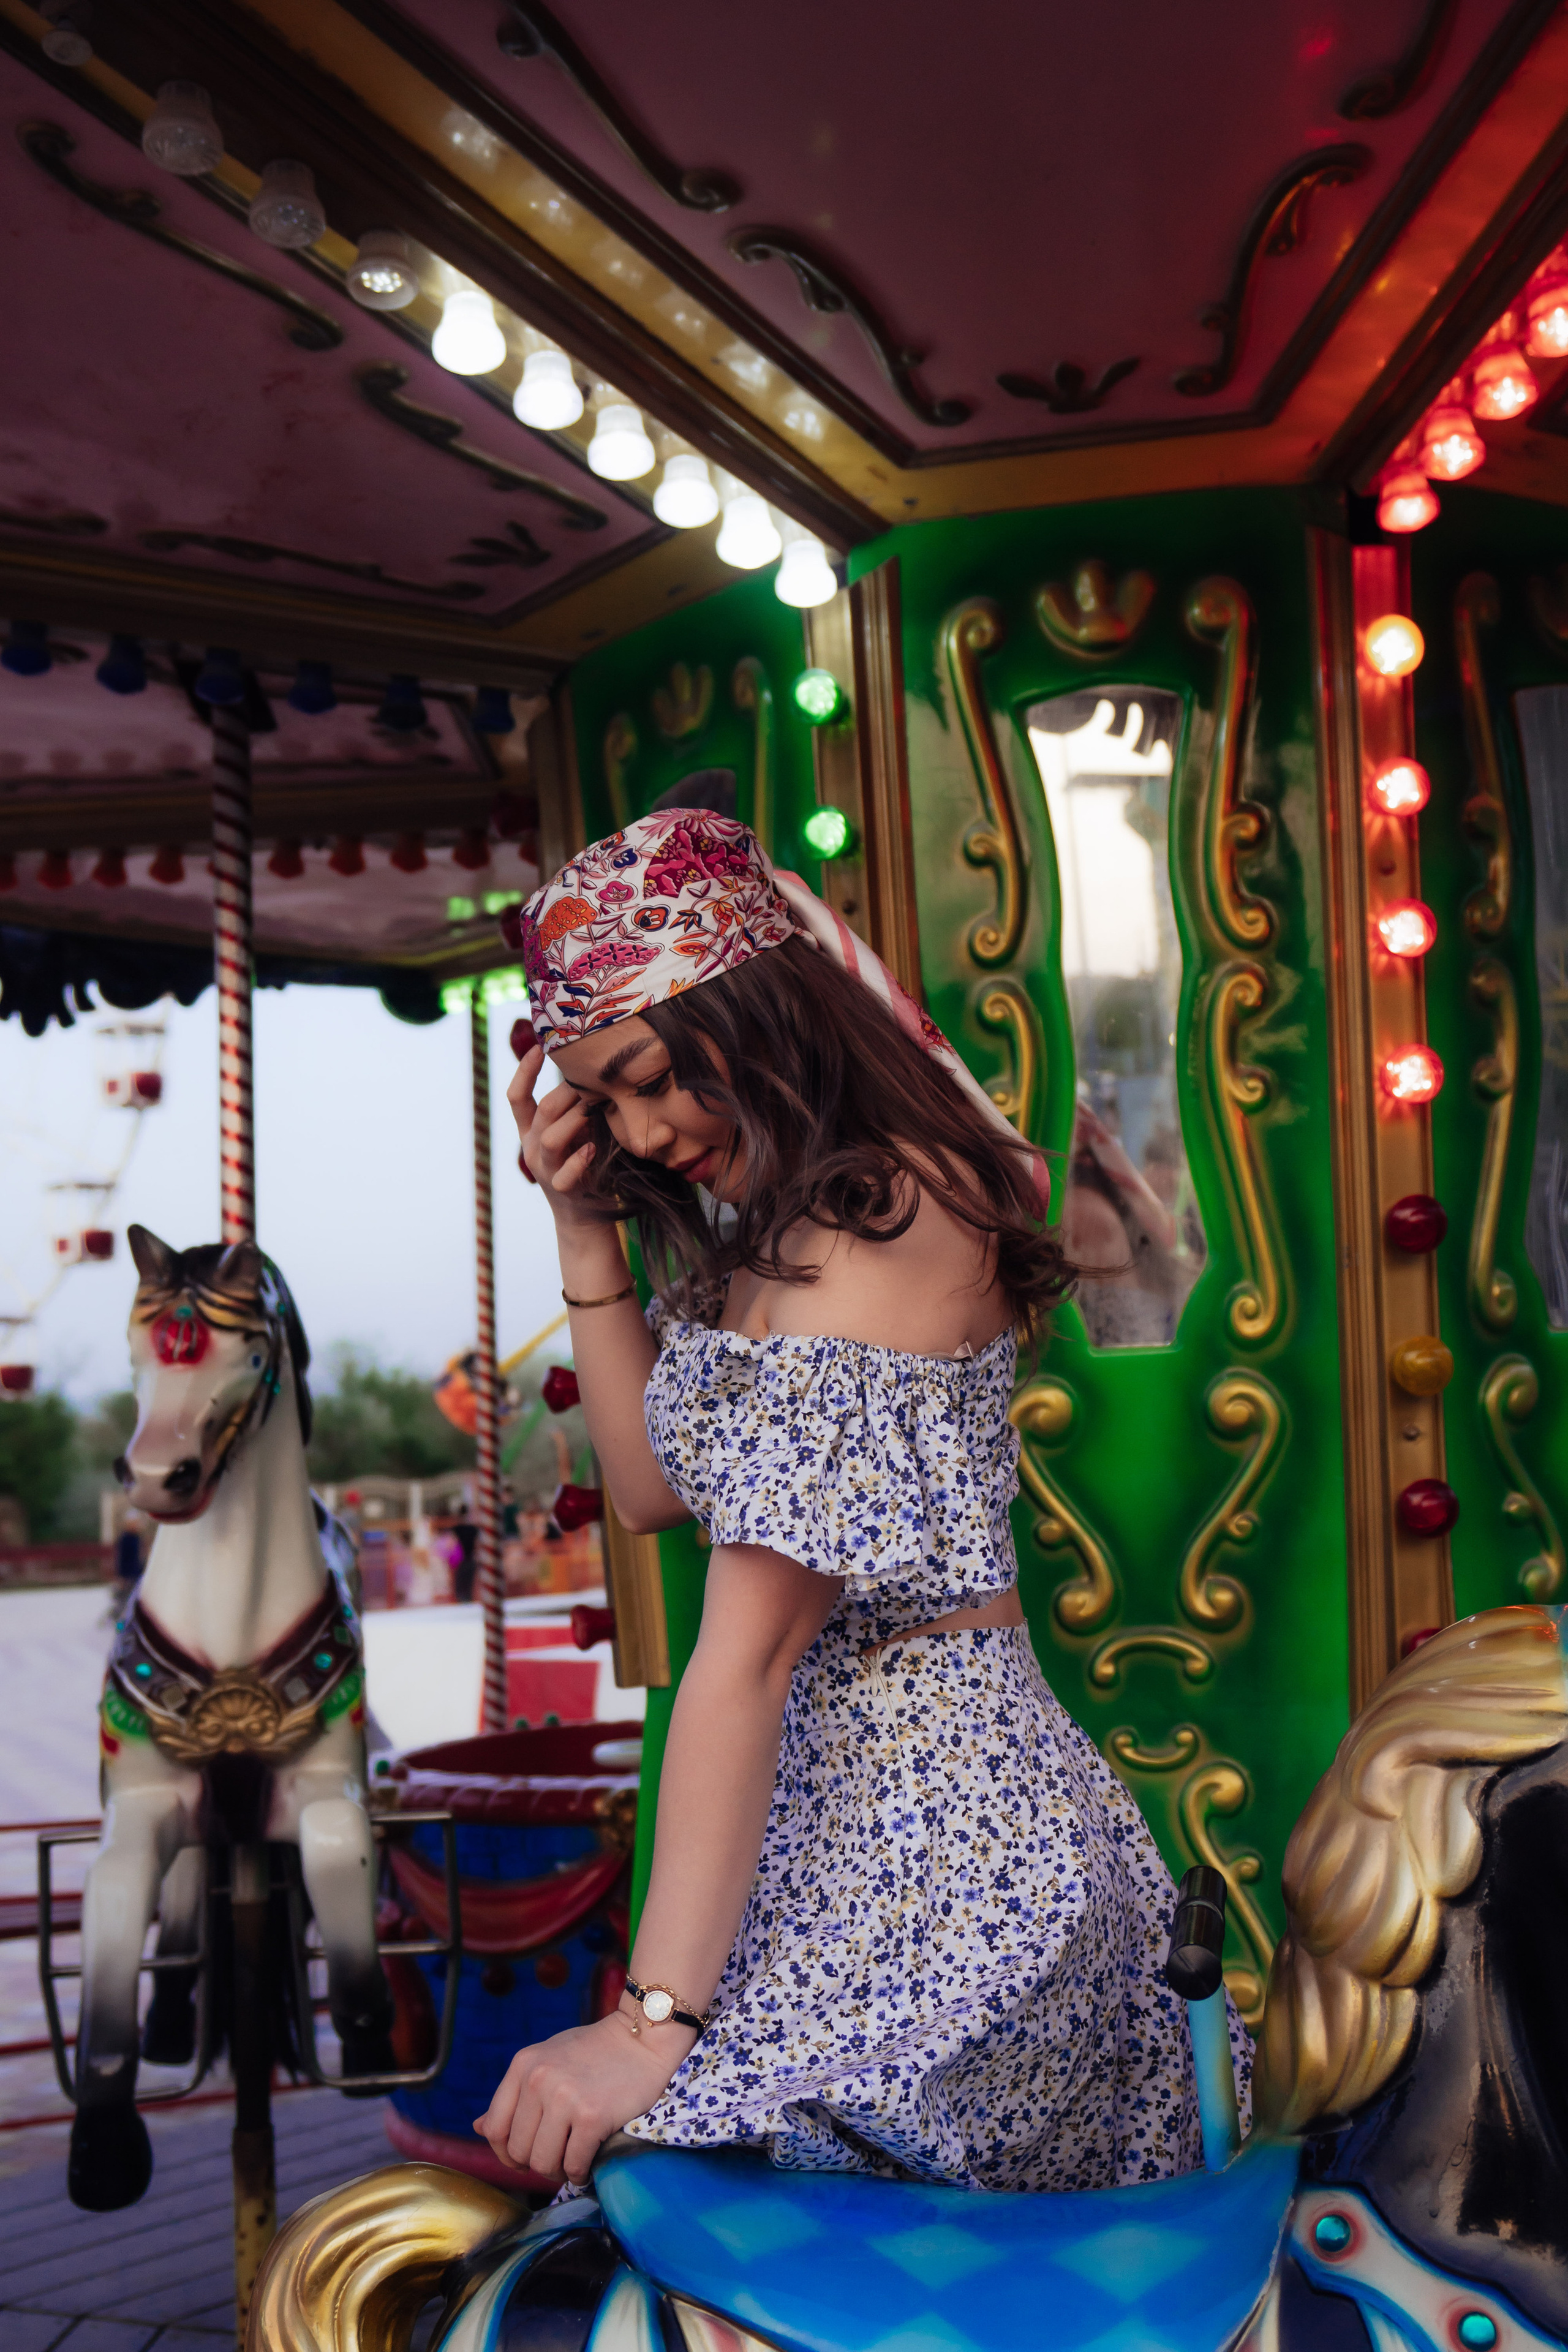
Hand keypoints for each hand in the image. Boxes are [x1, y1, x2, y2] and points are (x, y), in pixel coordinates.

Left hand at [473, 2010, 690, 2183]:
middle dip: (535, 2163)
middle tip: (556, 2158)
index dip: (505, 2152)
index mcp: (523, 2065)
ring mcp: (565, 2098)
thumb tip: (478, 2128)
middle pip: (518, 2151)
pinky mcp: (592, 2116)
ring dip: (557, 2171)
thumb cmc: (594, 2051)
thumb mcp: (546, 2061)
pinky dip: (578, 2173)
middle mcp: (539, 2079)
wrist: (643, 2038)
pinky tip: (587, 2165)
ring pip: (542, 2162)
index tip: (525, 2155)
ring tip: (571, 2161)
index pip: (495, 2128)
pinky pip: (573, 2164)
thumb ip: (515, 2094)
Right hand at [507, 1043, 611, 1228]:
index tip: (539, 1045)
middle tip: (593, 1080)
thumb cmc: (582, 1162)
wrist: (584, 1214)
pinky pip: (566, 1174)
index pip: (517, 1097)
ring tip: (595, 1108)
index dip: (524, 1071)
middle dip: (568, 1091)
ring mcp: (545, 1170)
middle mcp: (532, 1147)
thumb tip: (592, 1070)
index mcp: (530, 1130)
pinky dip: (579, 1160)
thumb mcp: (573, 1132)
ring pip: (551, 1138)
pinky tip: (593, 1149)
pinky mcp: (562, 1190)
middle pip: (542, 1111)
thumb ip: (574, 1107)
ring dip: (575, 1119)